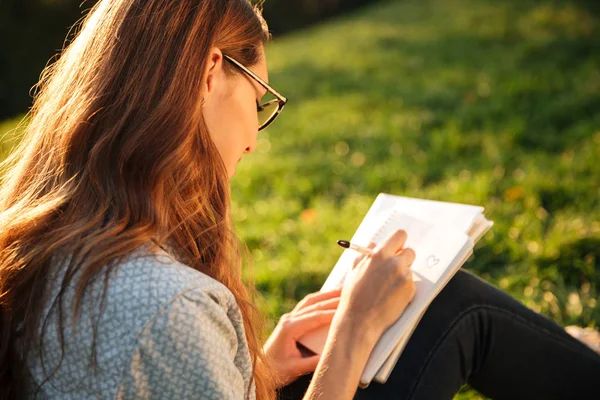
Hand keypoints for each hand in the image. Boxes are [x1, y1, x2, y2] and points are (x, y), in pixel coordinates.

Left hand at [263, 289, 340, 387]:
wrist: (260, 369)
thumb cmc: (276, 370)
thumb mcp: (296, 369)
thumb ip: (314, 363)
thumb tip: (334, 356)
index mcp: (289, 328)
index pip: (315, 316)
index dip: (332, 312)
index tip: (348, 309)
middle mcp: (289, 319)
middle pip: (314, 304)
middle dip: (332, 298)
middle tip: (350, 293)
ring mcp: (289, 318)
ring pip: (310, 301)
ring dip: (326, 295)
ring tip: (342, 290)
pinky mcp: (290, 320)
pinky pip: (307, 305)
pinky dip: (319, 300)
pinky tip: (329, 298)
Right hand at [333, 229, 415, 344]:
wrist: (360, 320)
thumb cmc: (354, 295)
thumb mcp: (355, 270)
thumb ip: (366, 254)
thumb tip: (373, 243)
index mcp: (380, 254)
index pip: (400, 235)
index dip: (398, 242)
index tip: (397, 247)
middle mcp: (395, 263)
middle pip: (410, 252)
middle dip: (403, 259)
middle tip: (394, 269)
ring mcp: (404, 277)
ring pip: (409, 270)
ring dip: (402, 275)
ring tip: (386, 288)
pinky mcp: (410, 290)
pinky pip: (411, 284)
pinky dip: (404, 289)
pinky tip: (391, 297)